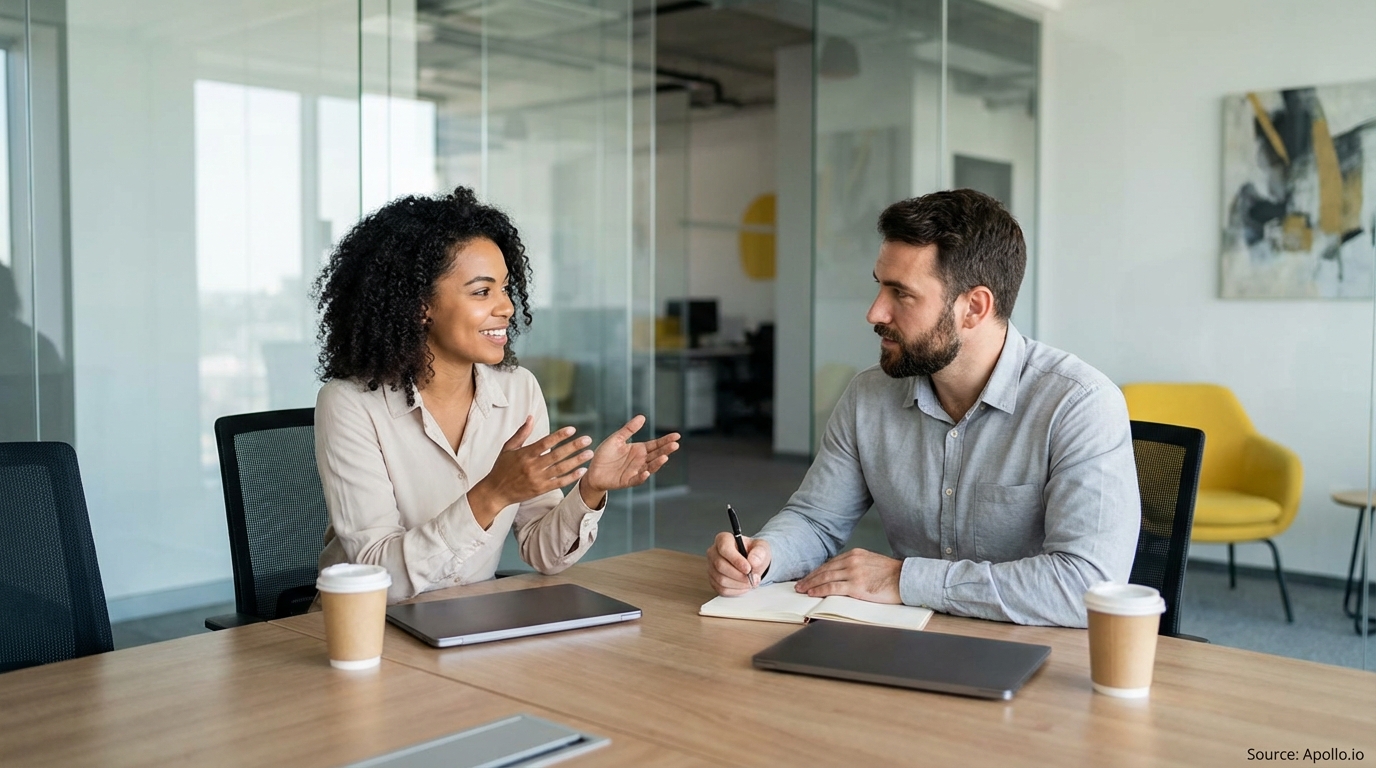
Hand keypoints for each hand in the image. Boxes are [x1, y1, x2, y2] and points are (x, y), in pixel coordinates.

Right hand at [468, 416, 593, 526]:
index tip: (572, 429)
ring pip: (561, 469)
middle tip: (588, 439)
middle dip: (573, 447)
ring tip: (589, 453)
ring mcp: (537, 479)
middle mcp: (532, 466)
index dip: (559, 436)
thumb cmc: (502, 467)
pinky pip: (559, 483)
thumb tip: (531, 416)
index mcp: (525, 454)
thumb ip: (522, 433)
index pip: (545, 443)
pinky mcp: (541, 489)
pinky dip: (571, 477)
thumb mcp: (508, 448)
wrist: (496, 492)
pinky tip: (582, 470)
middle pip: (557, 455)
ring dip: (576, 461)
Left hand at [579, 415, 679, 507]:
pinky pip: (636, 479)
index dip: (666, 440)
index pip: (655, 444)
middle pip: (656, 455)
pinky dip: (642, 477)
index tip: (677, 436)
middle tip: (675, 445)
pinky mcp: (627, 481)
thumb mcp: (616, 438)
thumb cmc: (605, 454)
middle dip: (666, 450)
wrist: (593, 471)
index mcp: (639, 450)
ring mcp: (635, 471)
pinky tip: (647, 473)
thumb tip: (642, 416)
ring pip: (650, 467)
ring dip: (657, 463)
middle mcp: (640, 461)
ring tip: (665, 457)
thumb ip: (629, 429)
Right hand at [707, 532, 770, 595]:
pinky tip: (743, 585)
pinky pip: (722, 589)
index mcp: (724, 539)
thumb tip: (753, 561)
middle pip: (720, 566)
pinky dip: (735, 590)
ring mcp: (711, 567)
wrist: (752, 563)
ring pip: (721, 579)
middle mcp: (714, 552)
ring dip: (739, 584)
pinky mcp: (713, 580)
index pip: (724, 549)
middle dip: (739, 575)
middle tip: (752, 577)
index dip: (736, 560)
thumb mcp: (761, 548)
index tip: (748, 568)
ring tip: (750, 581)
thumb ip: (759, 552)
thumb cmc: (754, 553)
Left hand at [794, 549, 901, 603]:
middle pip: (825, 569)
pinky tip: (812, 594)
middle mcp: (852, 561)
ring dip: (811, 584)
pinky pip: (832, 588)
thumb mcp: (871, 563)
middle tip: (799, 584)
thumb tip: (843, 575)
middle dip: (810, 578)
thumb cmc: (892, 574)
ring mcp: (853, 573)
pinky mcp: (856, 586)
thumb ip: (857, 566)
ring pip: (825, 578)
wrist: (906, 579)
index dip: (817, 571)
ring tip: (802, 590)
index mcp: (855, 554)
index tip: (809, 576)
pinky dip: (820, 590)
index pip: (830, 563)